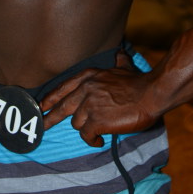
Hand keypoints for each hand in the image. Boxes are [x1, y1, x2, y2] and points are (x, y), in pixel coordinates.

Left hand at [41, 51, 158, 146]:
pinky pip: (87, 135)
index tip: (42, 105)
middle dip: (50, 118)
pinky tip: (99, 140)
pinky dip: (92, 140)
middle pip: (62, 107)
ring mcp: (90, 106)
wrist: (150, 94)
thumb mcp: (123, 68)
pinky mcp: (97, 121)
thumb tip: (120, 53)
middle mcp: (85, 90)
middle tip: (42, 126)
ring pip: (77, 123)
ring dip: (86, 129)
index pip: (63, 88)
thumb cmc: (138, 82)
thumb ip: (118, 62)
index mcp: (89, 77)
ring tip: (97, 131)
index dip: (51, 98)